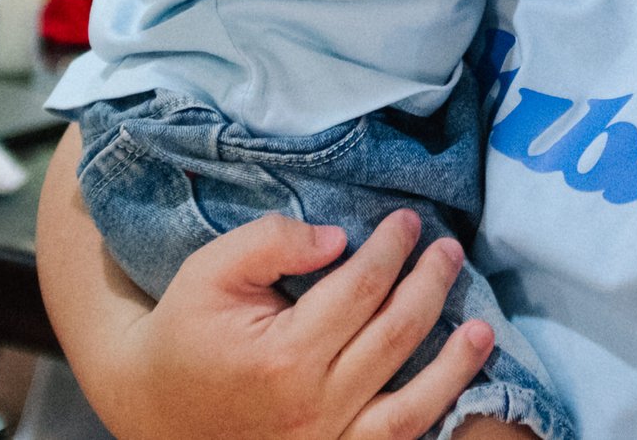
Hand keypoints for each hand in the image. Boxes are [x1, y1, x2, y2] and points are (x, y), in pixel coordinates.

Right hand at [80, 210, 492, 439]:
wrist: (153, 405)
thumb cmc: (186, 328)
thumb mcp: (212, 268)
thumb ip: (272, 241)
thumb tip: (338, 237)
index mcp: (284, 354)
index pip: (361, 289)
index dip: (392, 249)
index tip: (410, 221)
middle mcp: (312, 405)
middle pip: (394, 336)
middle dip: (430, 286)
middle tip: (449, 249)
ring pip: (410, 405)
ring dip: (454, 364)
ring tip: (483, 326)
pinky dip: (432, 414)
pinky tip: (457, 385)